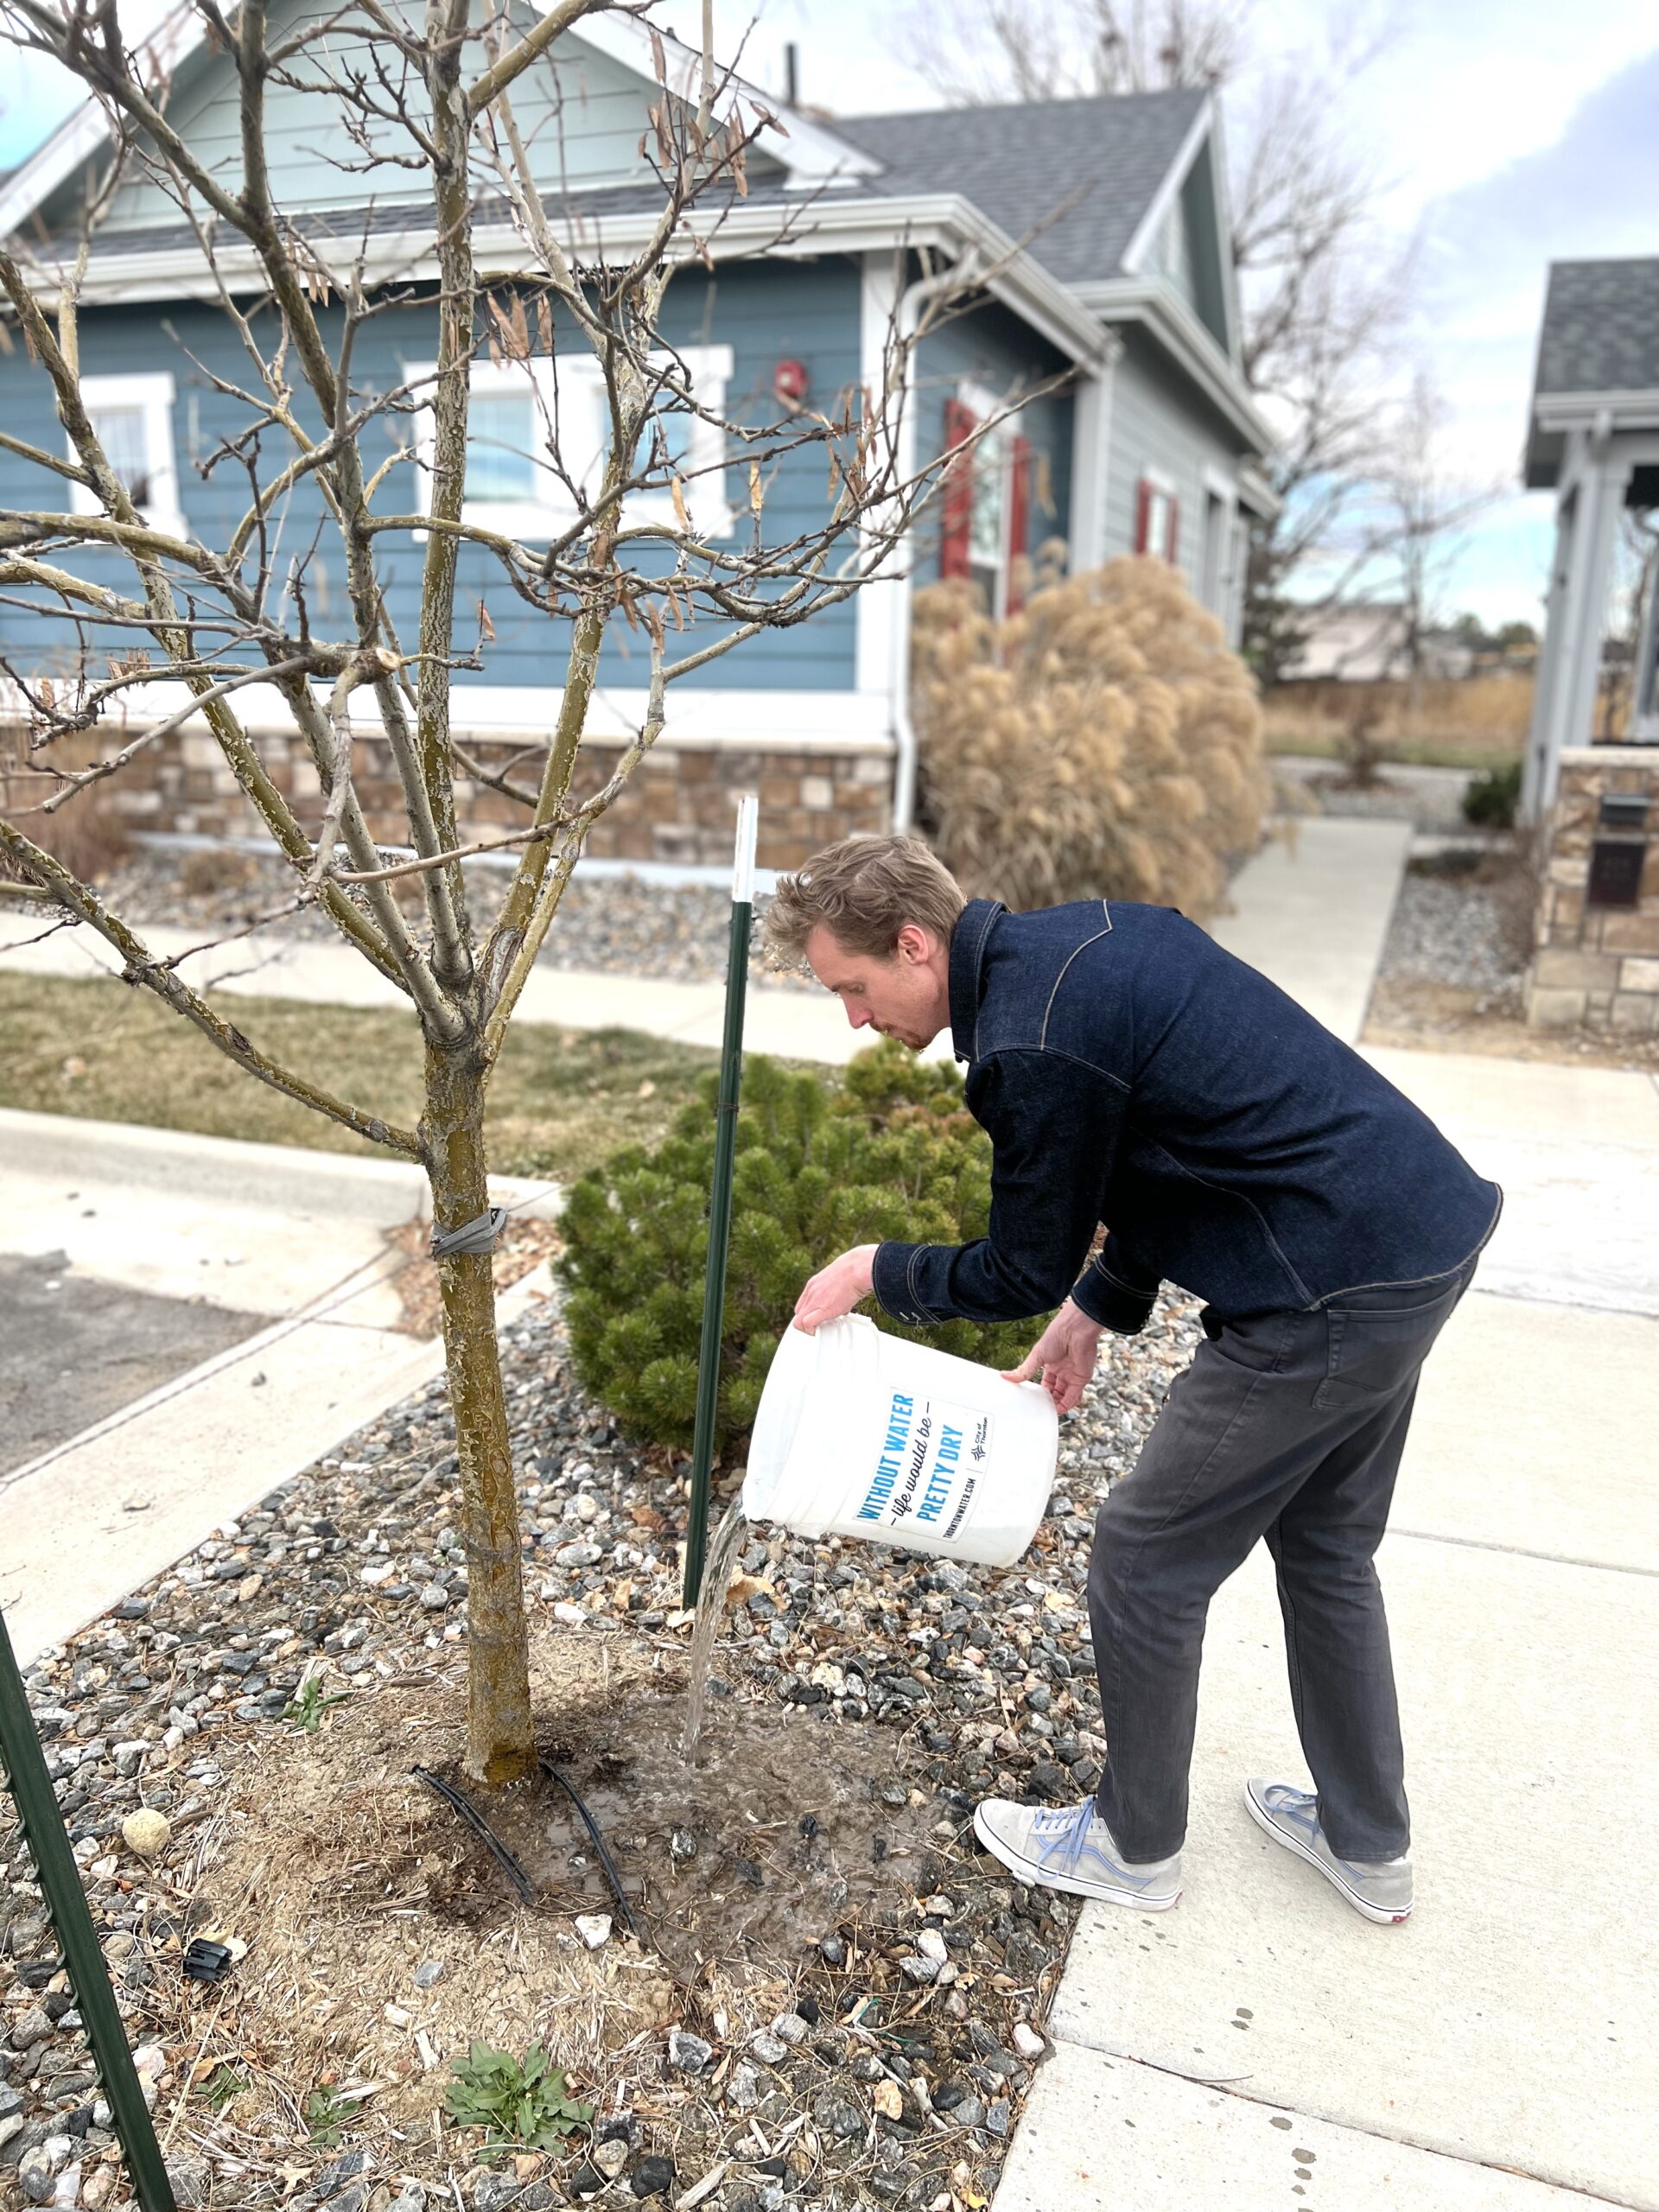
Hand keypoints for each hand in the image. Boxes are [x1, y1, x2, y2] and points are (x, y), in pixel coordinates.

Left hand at [793, 1243, 878, 1333]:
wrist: (858, 1269)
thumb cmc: (855, 1271)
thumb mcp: (841, 1278)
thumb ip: (838, 1289)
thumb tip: (845, 1298)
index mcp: (815, 1283)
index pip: (803, 1303)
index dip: (810, 1313)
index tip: (819, 1318)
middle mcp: (812, 1291)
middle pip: (799, 1313)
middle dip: (808, 1321)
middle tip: (821, 1325)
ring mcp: (815, 1300)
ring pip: (799, 1321)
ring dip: (810, 1328)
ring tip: (823, 1329)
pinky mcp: (823, 1309)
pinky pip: (807, 1324)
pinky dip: (814, 1331)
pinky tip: (824, 1331)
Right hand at [1002, 1297, 1102, 1414]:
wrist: (1074, 1330)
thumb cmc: (1056, 1336)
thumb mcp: (1036, 1355)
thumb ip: (1023, 1370)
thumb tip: (1004, 1376)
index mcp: (1051, 1365)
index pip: (1046, 1384)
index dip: (1041, 1393)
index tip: (1033, 1402)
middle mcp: (1063, 1371)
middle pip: (1056, 1392)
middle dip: (1050, 1401)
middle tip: (1041, 1409)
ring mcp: (1073, 1375)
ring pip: (1066, 1396)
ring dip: (1059, 1405)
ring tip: (1049, 1412)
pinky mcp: (1082, 1379)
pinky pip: (1075, 1396)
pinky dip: (1067, 1404)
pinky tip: (1059, 1409)